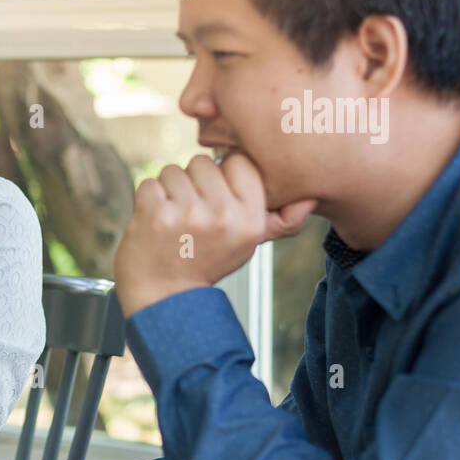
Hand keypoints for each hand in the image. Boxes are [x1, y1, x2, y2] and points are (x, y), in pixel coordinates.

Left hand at [113, 153, 315, 316]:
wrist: (164, 297)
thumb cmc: (207, 263)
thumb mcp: (248, 244)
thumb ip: (279, 221)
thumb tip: (311, 198)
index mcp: (250, 219)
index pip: (240, 161)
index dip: (224, 174)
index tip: (216, 197)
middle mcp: (222, 215)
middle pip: (203, 162)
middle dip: (194, 182)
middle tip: (191, 214)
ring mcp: (187, 214)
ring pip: (175, 170)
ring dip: (169, 190)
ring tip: (173, 219)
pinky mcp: (155, 214)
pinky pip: (150, 183)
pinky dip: (148, 199)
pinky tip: (155, 222)